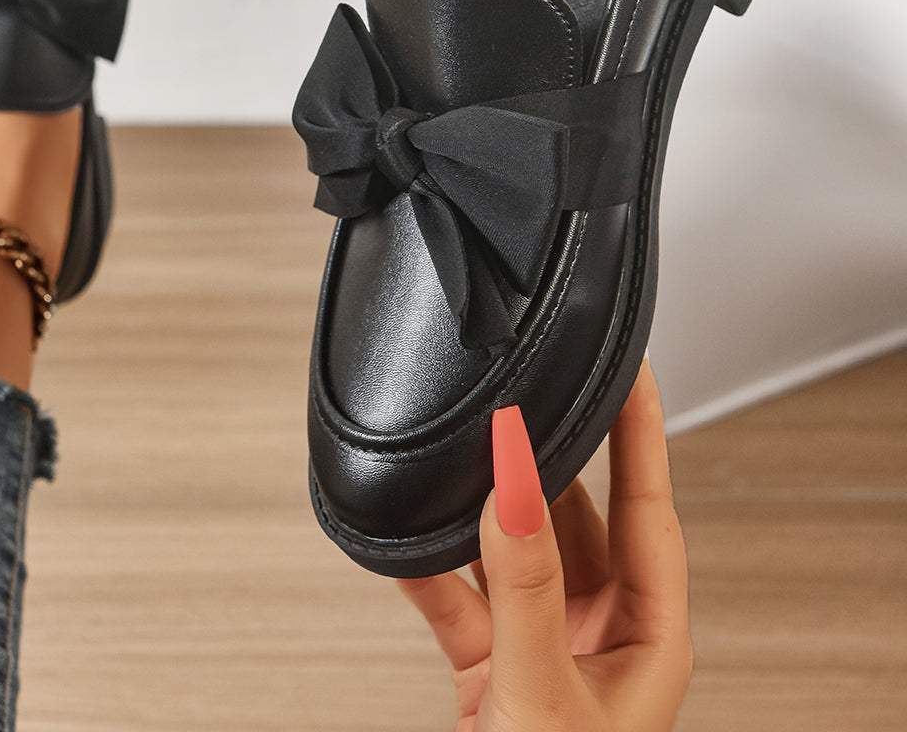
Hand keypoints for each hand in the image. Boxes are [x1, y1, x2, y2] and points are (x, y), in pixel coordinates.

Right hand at [399, 360, 691, 730]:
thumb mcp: (544, 694)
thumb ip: (526, 584)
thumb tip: (514, 481)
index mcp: (647, 637)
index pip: (650, 505)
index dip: (639, 428)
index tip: (626, 361)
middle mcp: (600, 633)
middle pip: (574, 517)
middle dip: (543, 459)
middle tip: (519, 395)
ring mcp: (542, 647)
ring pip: (510, 550)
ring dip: (479, 510)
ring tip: (456, 456)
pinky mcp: (488, 668)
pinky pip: (456, 596)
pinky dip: (427, 567)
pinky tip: (404, 537)